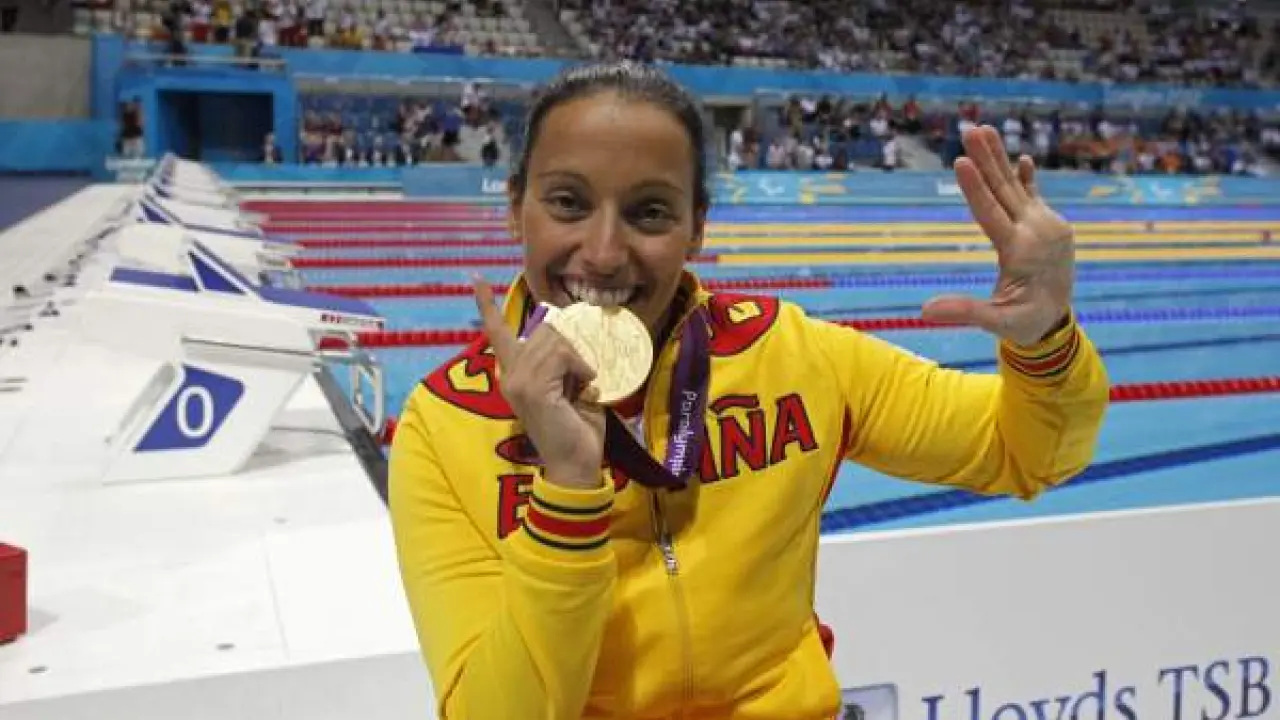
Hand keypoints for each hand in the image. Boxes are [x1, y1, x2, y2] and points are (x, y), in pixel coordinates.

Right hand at [473, 277, 606, 488]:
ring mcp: (518, 381)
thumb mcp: (568, 385)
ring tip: (581, 386)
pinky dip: (580, 367)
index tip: (475, 279)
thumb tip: (567, 335)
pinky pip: (560, 356)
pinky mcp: (532, 388)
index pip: (497, 333)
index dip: (487, 305)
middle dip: (570, 348)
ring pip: (554, 341)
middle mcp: (509, 375)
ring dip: (578, 360)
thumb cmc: (577, 427)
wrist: (576, 463)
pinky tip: (583, 387)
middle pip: (543, 331)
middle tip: (580, 378)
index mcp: (514, 374)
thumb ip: (560, 361)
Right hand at [922, 125, 1074, 346]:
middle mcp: (1036, 231)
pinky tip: (1023, 160)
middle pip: (1004, 190)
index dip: (974, 187)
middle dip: (985, 158)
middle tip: (970, 129)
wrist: (1058, 322)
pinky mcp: (1051, 225)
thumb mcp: (995, 323)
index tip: (960, 161)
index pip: (991, 213)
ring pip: (1017, 187)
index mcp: (1020, 250)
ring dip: (999, 159)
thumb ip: (965, 312)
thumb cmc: (1023, 324)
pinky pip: (1034, 196)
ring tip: (984, 130)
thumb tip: (925, 310)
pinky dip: (1027, 178)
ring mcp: (1047, 225)